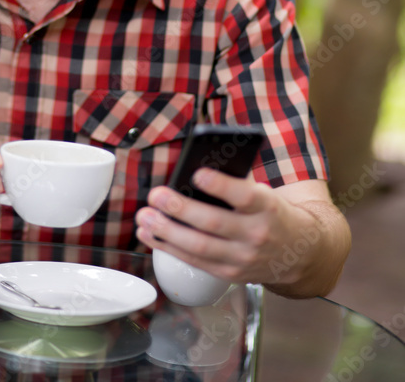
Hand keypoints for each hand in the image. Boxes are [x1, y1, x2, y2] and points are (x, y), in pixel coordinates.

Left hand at [135, 167, 322, 287]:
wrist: (298, 253)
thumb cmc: (272, 212)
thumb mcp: (264, 192)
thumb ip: (235, 181)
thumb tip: (195, 169)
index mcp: (266, 207)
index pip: (244, 196)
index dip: (220, 186)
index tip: (196, 174)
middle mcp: (256, 234)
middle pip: (213, 223)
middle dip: (180, 209)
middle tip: (156, 195)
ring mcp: (243, 258)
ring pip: (199, 247)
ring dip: (167, 232)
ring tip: (145, 217)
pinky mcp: (230, 274)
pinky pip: (195, 262)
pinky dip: (169, 248)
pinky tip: (150, 235)